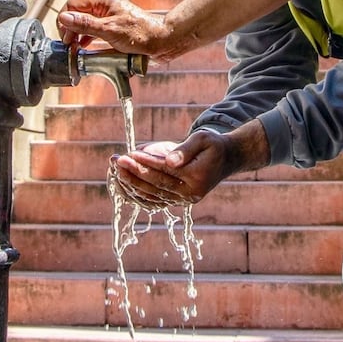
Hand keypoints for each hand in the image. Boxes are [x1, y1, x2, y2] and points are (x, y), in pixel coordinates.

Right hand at [57, 0, 170, 55]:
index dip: (64, 20)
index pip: (72, 5)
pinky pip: (94, 31)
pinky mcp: (114, 28)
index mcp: (102, 1)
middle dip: (70, 28)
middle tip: (69, 45)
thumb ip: (85, 24)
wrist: (162, 41)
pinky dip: (87, 38)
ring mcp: (109, 17)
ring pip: (85, 23)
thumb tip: (64, 18)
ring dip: (77, 34)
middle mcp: (104, 7)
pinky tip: (85, 47)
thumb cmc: (141, 34)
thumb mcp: (109, 30)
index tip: (65, 37)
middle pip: (77, 14)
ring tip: (74, 48)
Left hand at [111, 122, 270, 206]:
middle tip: (117, 161)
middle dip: (133, 173)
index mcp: (197, 178)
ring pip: (152, 196)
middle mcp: (191, 193)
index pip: (165, 171)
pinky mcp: (178, 201)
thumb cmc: (213, 145)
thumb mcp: (203, 139)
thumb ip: (185, 149)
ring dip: (131, 184)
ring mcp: (184, 200)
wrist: (227, 159)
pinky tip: (123, 184)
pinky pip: (153, 201)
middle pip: (156, 185)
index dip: (146, 163)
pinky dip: (136, 194)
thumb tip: (168, 161)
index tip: (129, 154)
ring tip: (115, 170)